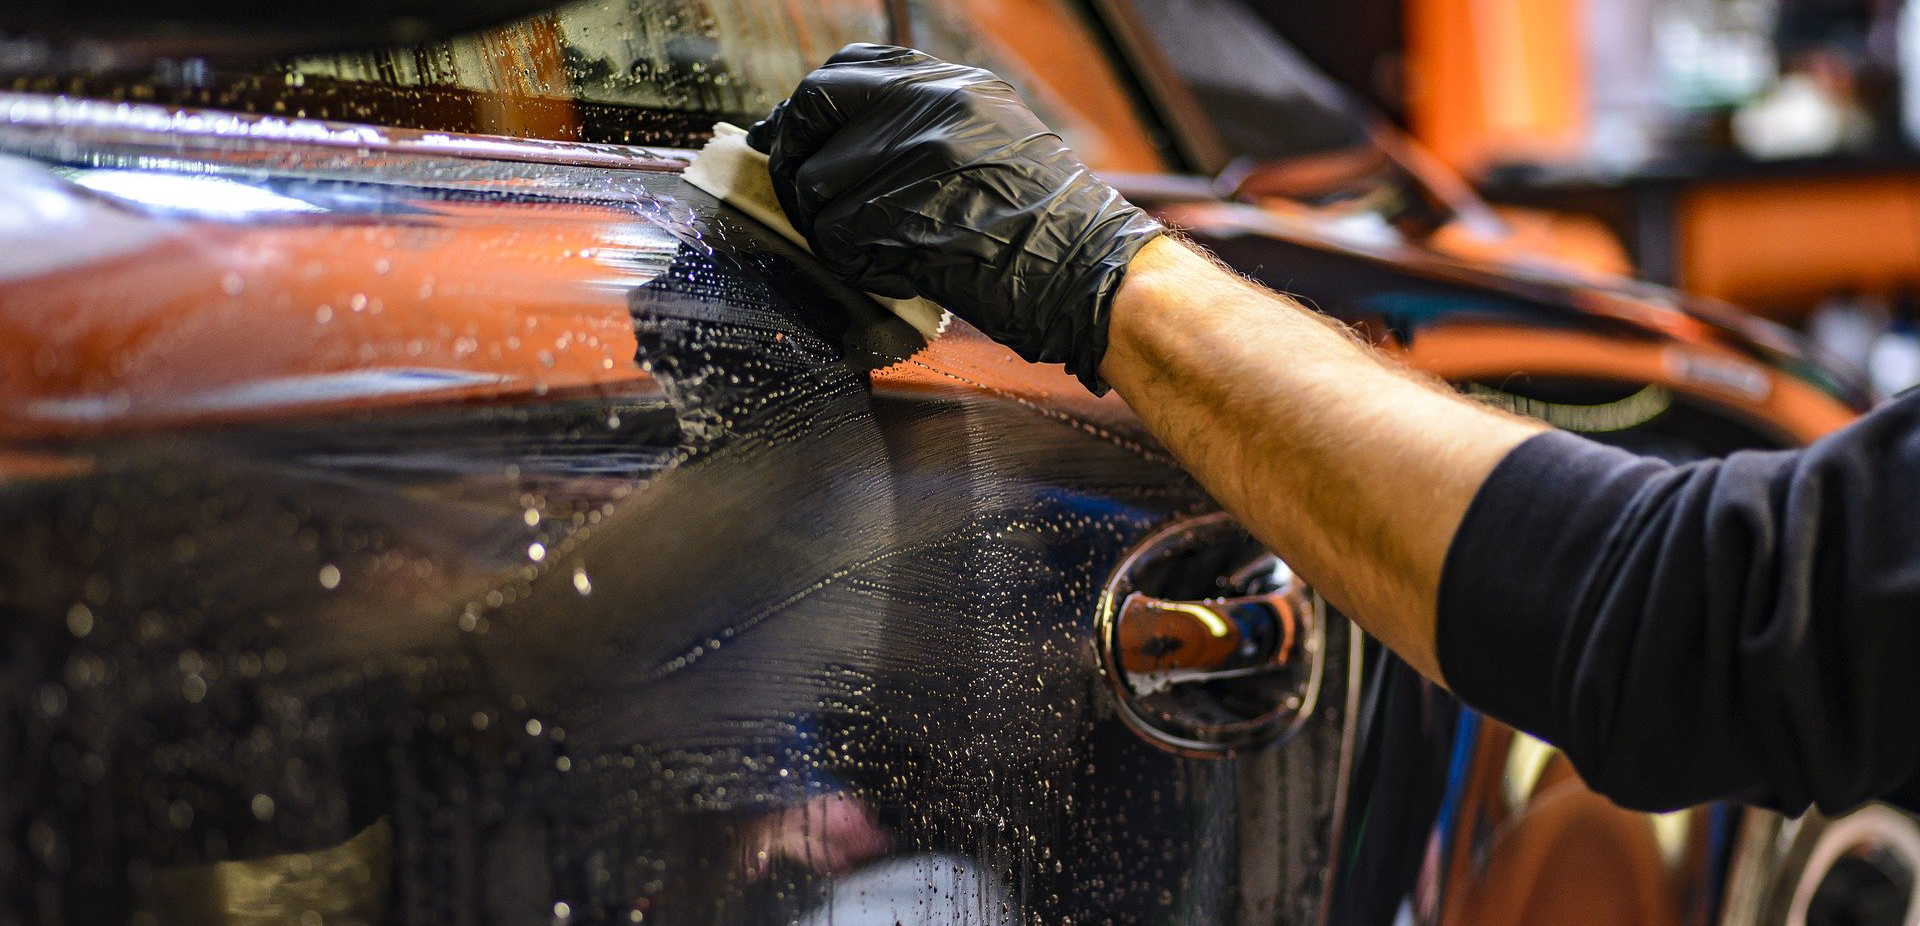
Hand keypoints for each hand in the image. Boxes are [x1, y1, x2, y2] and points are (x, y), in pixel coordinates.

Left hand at [747, 44, 1162, 391]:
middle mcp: (927, 107)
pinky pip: (835, 238)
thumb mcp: (994, 135)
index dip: (808, 111)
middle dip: (796, 160)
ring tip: (871, 246)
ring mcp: (912, 159)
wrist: (1090, 269)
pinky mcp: (901, 216)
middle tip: (802, 197)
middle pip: (812, 116)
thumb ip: (922, 123)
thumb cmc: (1047, 221)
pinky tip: (890, 269)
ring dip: (828, 225)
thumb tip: (843, 134)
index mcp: (948, 84)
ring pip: (816, 186)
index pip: (843, 73)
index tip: (794, 138)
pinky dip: (852, 263)